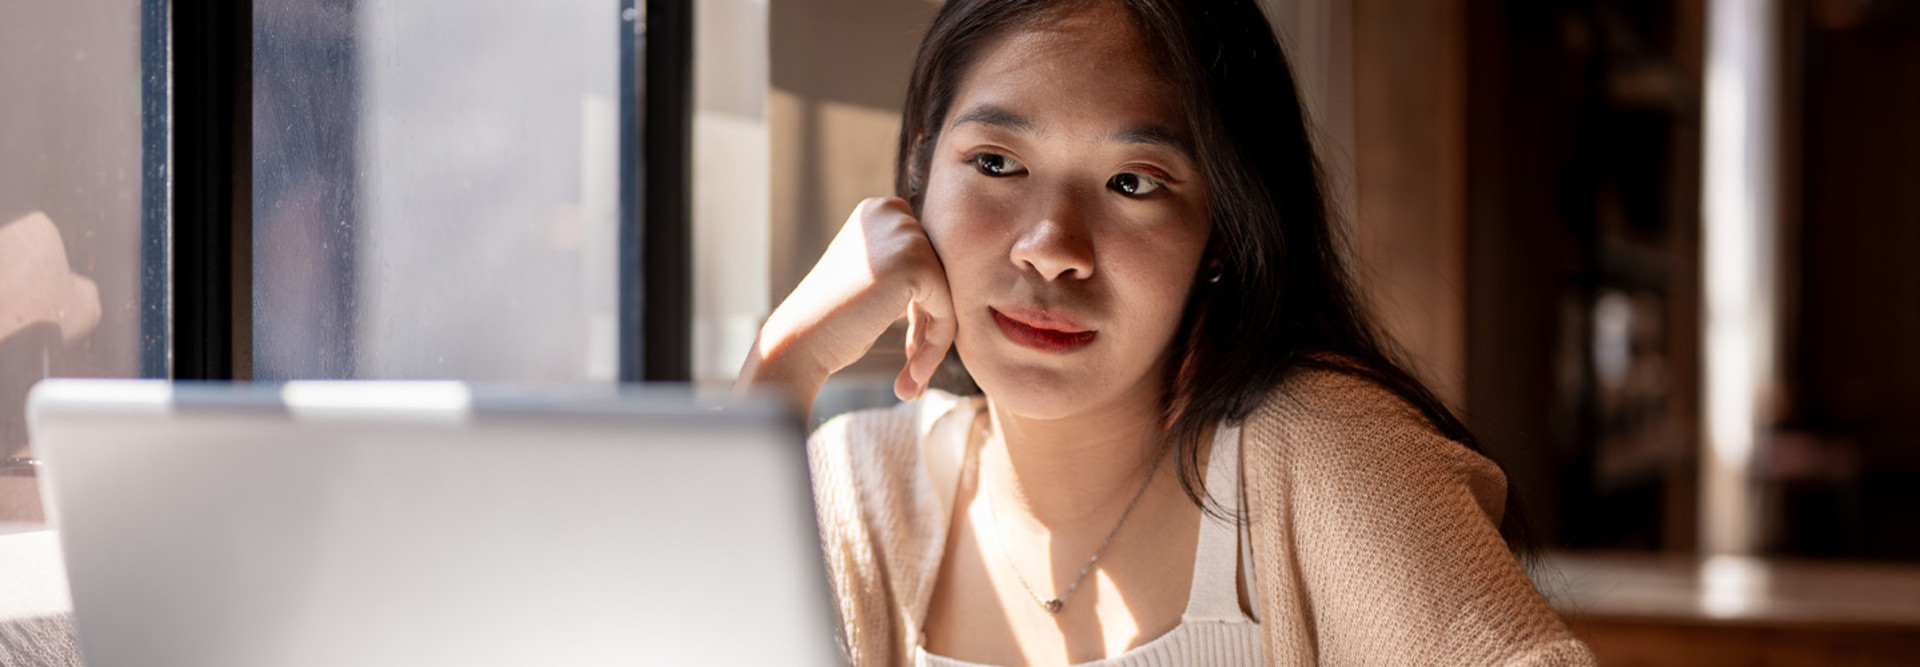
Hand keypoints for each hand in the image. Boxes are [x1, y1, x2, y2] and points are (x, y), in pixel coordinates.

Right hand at [736, 197, 956, 415]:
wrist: (798, 340)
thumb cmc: (830, 321)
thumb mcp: (870, 277)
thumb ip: (905, 268)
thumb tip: (949, 278)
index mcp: (879, 211)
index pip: (926, 261)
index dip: (921, 308)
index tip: (909, 348)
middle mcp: (892, 212)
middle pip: (939, 277)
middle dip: (927, 326)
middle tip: (913, 373)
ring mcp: (905, 234)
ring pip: (946, 296)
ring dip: (931, 343)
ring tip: (910, 384)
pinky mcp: (918, 264)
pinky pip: (947, 313)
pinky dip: (934, 349)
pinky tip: (911, 377)